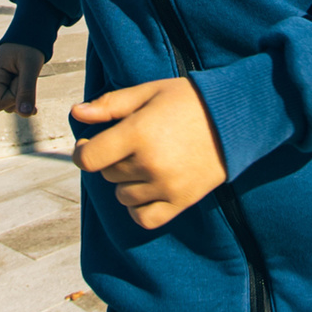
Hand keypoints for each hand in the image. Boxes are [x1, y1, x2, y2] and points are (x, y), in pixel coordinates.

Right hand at [0, 42, 48, 116]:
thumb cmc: (29, 49)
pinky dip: (23, 99)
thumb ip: (27, 91)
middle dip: (20, 97)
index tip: (23, 81)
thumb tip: (25, 114)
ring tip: (25, 78)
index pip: (0, 104)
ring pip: (10, 105)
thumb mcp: (31, 68)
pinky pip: (13, 101)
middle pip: (5, 106)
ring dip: (22, 96)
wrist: (29, 37)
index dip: (15, 99)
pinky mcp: (3, 85)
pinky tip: (31, 100)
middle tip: (26, 77)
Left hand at [71, 76, 228, 231]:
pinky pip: (144, 218)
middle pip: (107, 175)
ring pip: (123, 196)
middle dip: (112, 160)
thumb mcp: (147, 93)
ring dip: (126, 182)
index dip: (82, 152)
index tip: (90, 145)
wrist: (236, 118)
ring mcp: (166, 185)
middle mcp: (150, 163)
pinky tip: (147, 190)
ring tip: (147, 162)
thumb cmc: (187, 101)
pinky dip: (139, 208)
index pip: (89, 159)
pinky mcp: (182, 201)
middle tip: (134, 145)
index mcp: (138, 133)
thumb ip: (109, 105)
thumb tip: (76, 113)